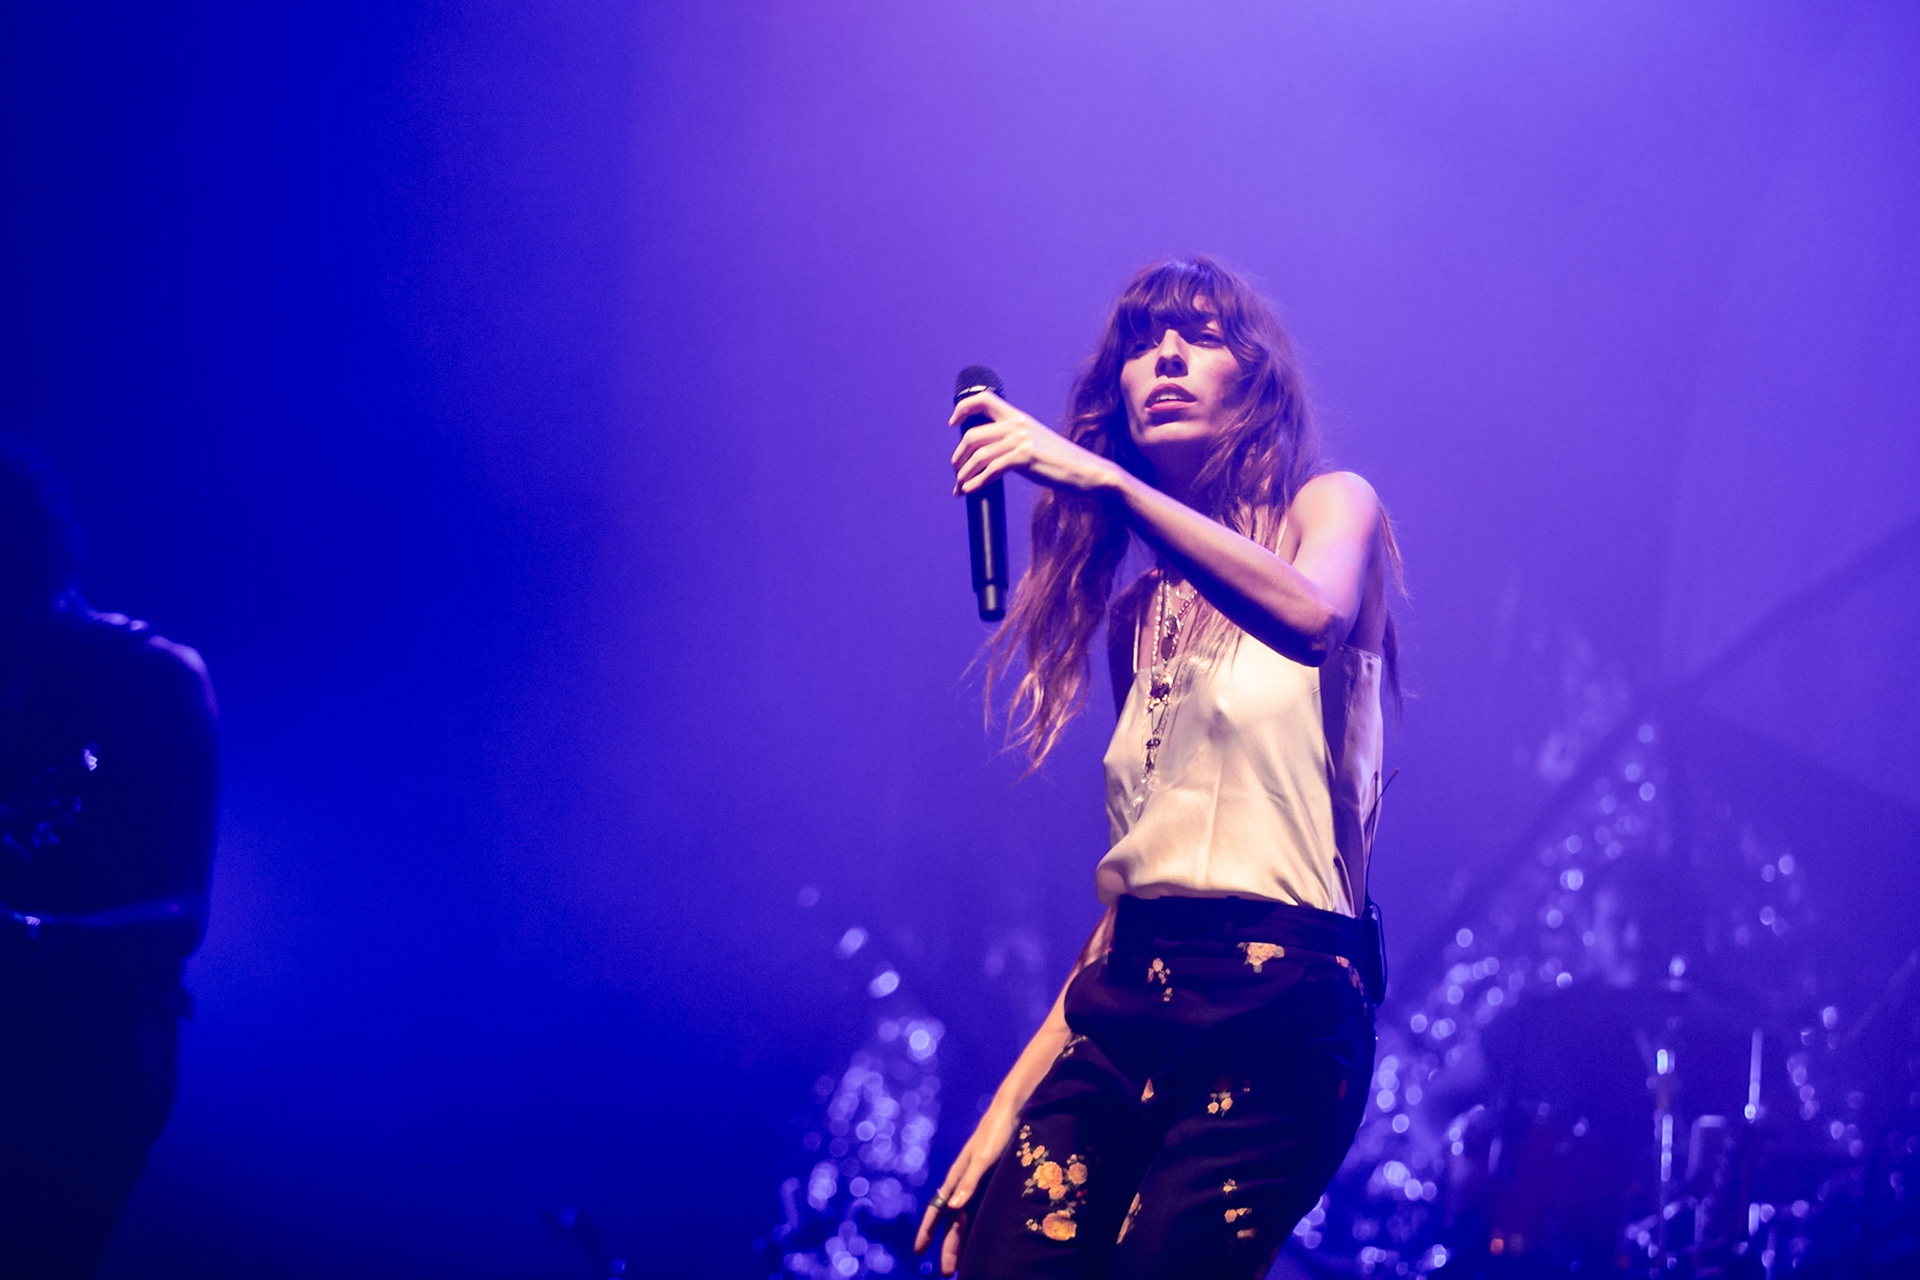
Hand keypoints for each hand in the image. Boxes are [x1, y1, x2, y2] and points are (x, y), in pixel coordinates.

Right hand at [914, 1102, 1018, 1275]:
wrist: (1012, 1111)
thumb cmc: (996, 1132)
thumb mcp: (984, 1158)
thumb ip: (970, 1182)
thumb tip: (953, 1207)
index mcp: (958, 1177)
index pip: (938, 1210)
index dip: (928, 1230)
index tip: (919, 1251)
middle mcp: (964, 1182)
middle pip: (952, 1220)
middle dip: (948, 1246)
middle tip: (947, 1272)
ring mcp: (977, 1181)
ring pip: (965, 1217)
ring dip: (962, 1240)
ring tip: (963, 1264)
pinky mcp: (991, 1178)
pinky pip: (979, 1208)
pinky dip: (976, 1225)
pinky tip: (982, 1236)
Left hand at [949, 391, 1121, 496]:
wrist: (1088, 473)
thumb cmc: (1061, 464)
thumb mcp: (1035, 444)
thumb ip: (1013, 442)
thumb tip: (987, 455)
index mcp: (1019, 418)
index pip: (984, 399)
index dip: (963, 407)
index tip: (952, 423)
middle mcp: (1018, 425)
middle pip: (973, 434)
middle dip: (959, 456)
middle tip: (956, 472)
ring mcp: (1021, 440)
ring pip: (978, 455)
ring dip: (964, 474)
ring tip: (960, 487)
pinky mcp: (1025, 457)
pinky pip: (991, 470)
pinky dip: (976, 482)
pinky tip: (970, 490)